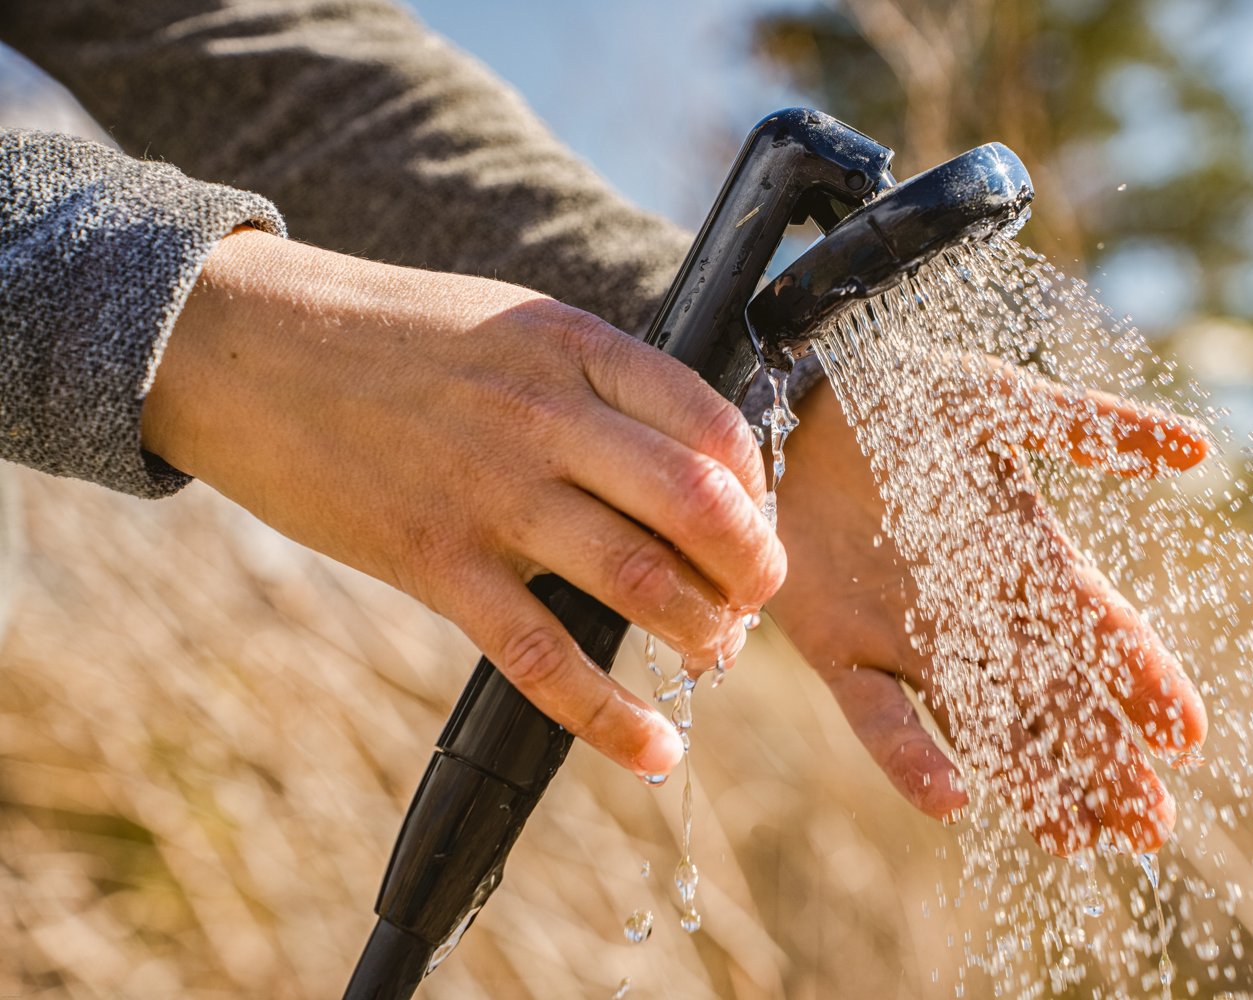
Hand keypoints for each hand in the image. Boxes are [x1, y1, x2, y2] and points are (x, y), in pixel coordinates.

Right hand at [142, 229, 784, 776]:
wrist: (245, 345)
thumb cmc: (393, 336)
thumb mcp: (513, 323)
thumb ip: (598, 382)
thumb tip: (687, 462)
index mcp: (574, 347)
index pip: (714, 426)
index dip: (759, 489)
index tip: (755, 524)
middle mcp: (546, 417)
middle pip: (698, 506)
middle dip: (751, 570)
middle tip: (754, 602)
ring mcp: (490, 492)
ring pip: (637, 579)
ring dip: (699, 631)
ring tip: (712, 651)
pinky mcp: (434, 561)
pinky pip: (543, 656)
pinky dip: (610, 717)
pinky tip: (652, 749)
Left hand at [770, 371, 1208, 854]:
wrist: (792, 404)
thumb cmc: (902, 399)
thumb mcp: (1000, 401)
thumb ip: (1089, 425)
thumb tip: (1199, 451)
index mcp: (1024, 556)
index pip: (1099, 629)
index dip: (1141, 680)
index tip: (1187, 735)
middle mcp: (976, 612)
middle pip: (1052, 698)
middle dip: (1102, 760)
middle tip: (1149, 826)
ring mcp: (909, 639)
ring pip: (980, 724)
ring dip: (1027, 777)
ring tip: (1076, 836)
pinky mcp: (839, 651)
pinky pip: (879, 715)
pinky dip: (910, 757)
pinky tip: (951, 802)